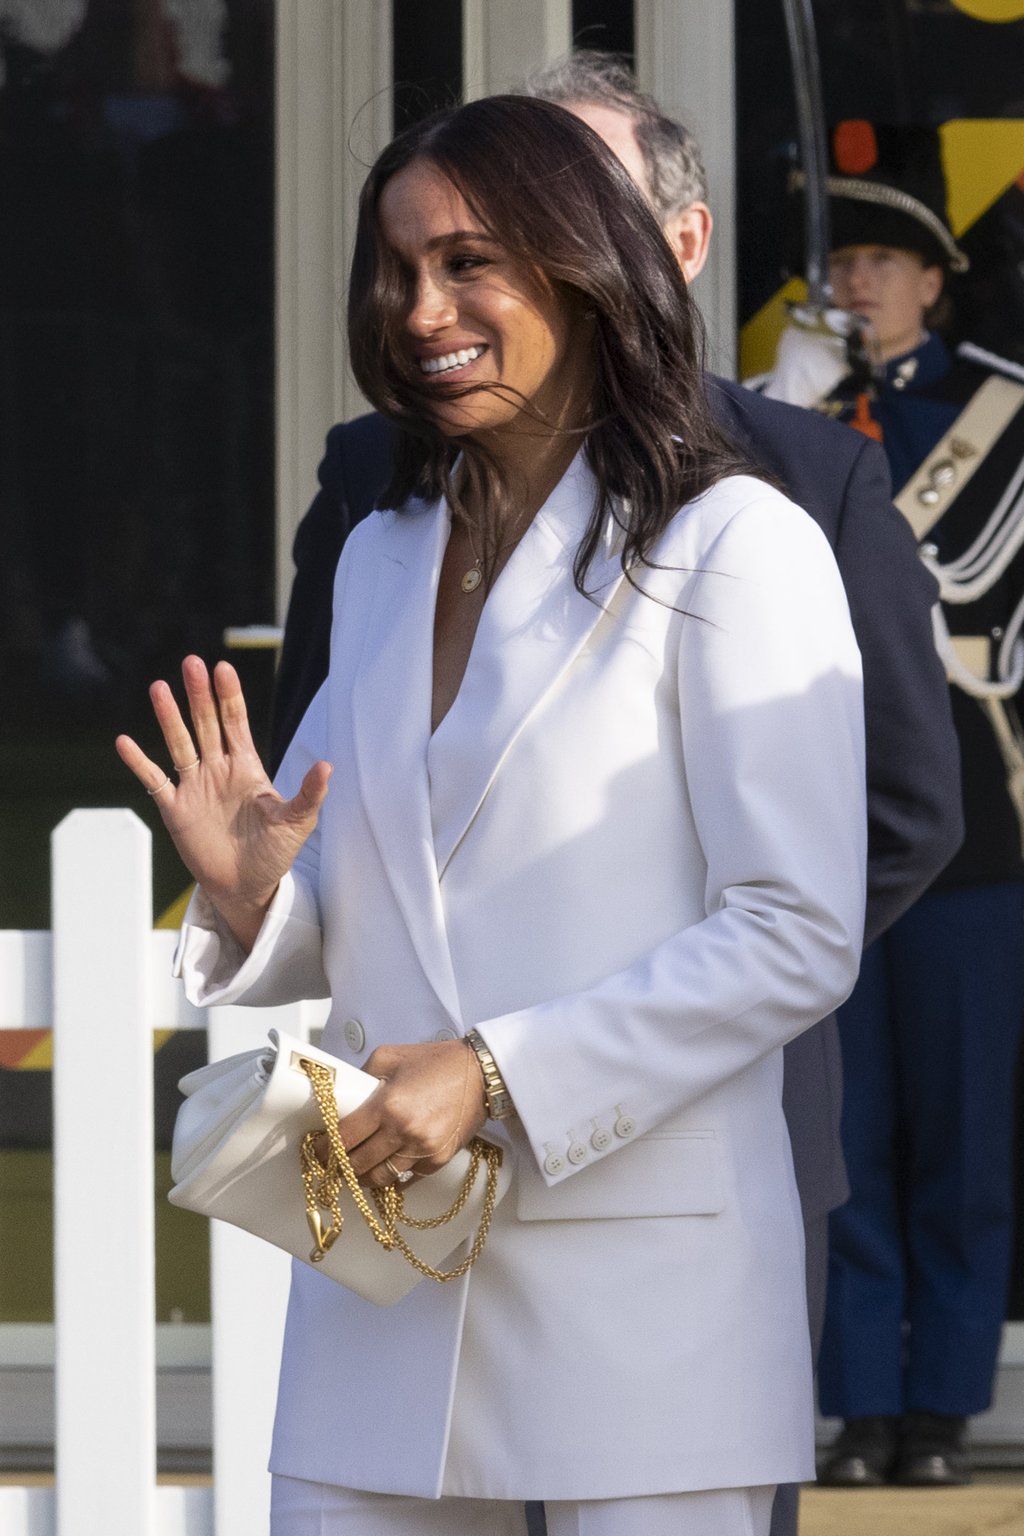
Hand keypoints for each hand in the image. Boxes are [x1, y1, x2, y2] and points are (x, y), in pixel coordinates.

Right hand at [116, 655, 330, 948]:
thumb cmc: (274, 853)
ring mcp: (195, 787)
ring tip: (158, 688)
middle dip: (199, 695)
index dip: (229, 696)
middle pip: (205, 724)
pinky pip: (154, 780)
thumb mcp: (297, 823)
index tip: (222, 668)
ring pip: (179, 744)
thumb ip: (309, 794)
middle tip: (191, 663)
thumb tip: (328, 766)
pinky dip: (140, 763)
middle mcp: (218, 770)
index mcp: (246, 767)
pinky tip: (124, 742)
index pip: (235, 723)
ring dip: (169, 718)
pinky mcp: (175, 810)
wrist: (247, 886)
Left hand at [335, 1040, 487, 1187]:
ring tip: (354, 1172)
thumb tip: (344, 1096)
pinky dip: (392, 1179)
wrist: (480, 1073)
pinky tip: (382, 1172)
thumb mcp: (390, 1056)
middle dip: (339, 1167)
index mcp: (387, 1104)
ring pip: (380, 1178)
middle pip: (357, 1163)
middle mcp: (403, 1131)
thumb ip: (362, 1075)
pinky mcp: (438, 1160)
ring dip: (362, 1177)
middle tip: (330, 1165)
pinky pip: (406, 1179)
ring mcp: (422, 1150)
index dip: (325, 1149)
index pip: (344, 1138)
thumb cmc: (437, 1061)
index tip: (318, 1151)